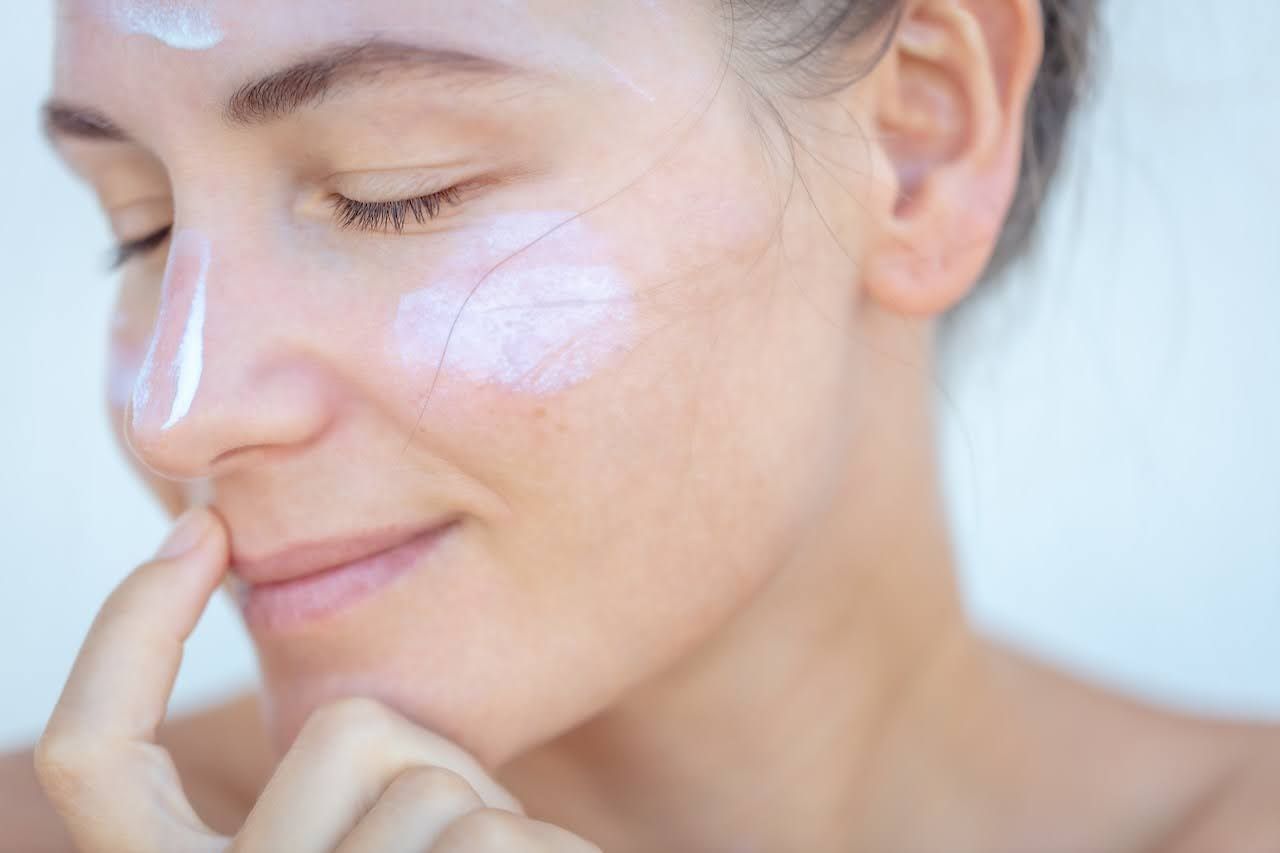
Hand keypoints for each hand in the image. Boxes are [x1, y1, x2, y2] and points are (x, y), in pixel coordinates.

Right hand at [34, 507, 601, 852]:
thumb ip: (324, 801)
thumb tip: (329, 682)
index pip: (97, 760)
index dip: (129, 630)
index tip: (202, 530)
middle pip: (343, 728)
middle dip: (439, 761)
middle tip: (474, 849)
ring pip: (428, 777)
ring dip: (497, 820)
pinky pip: (483, 836)